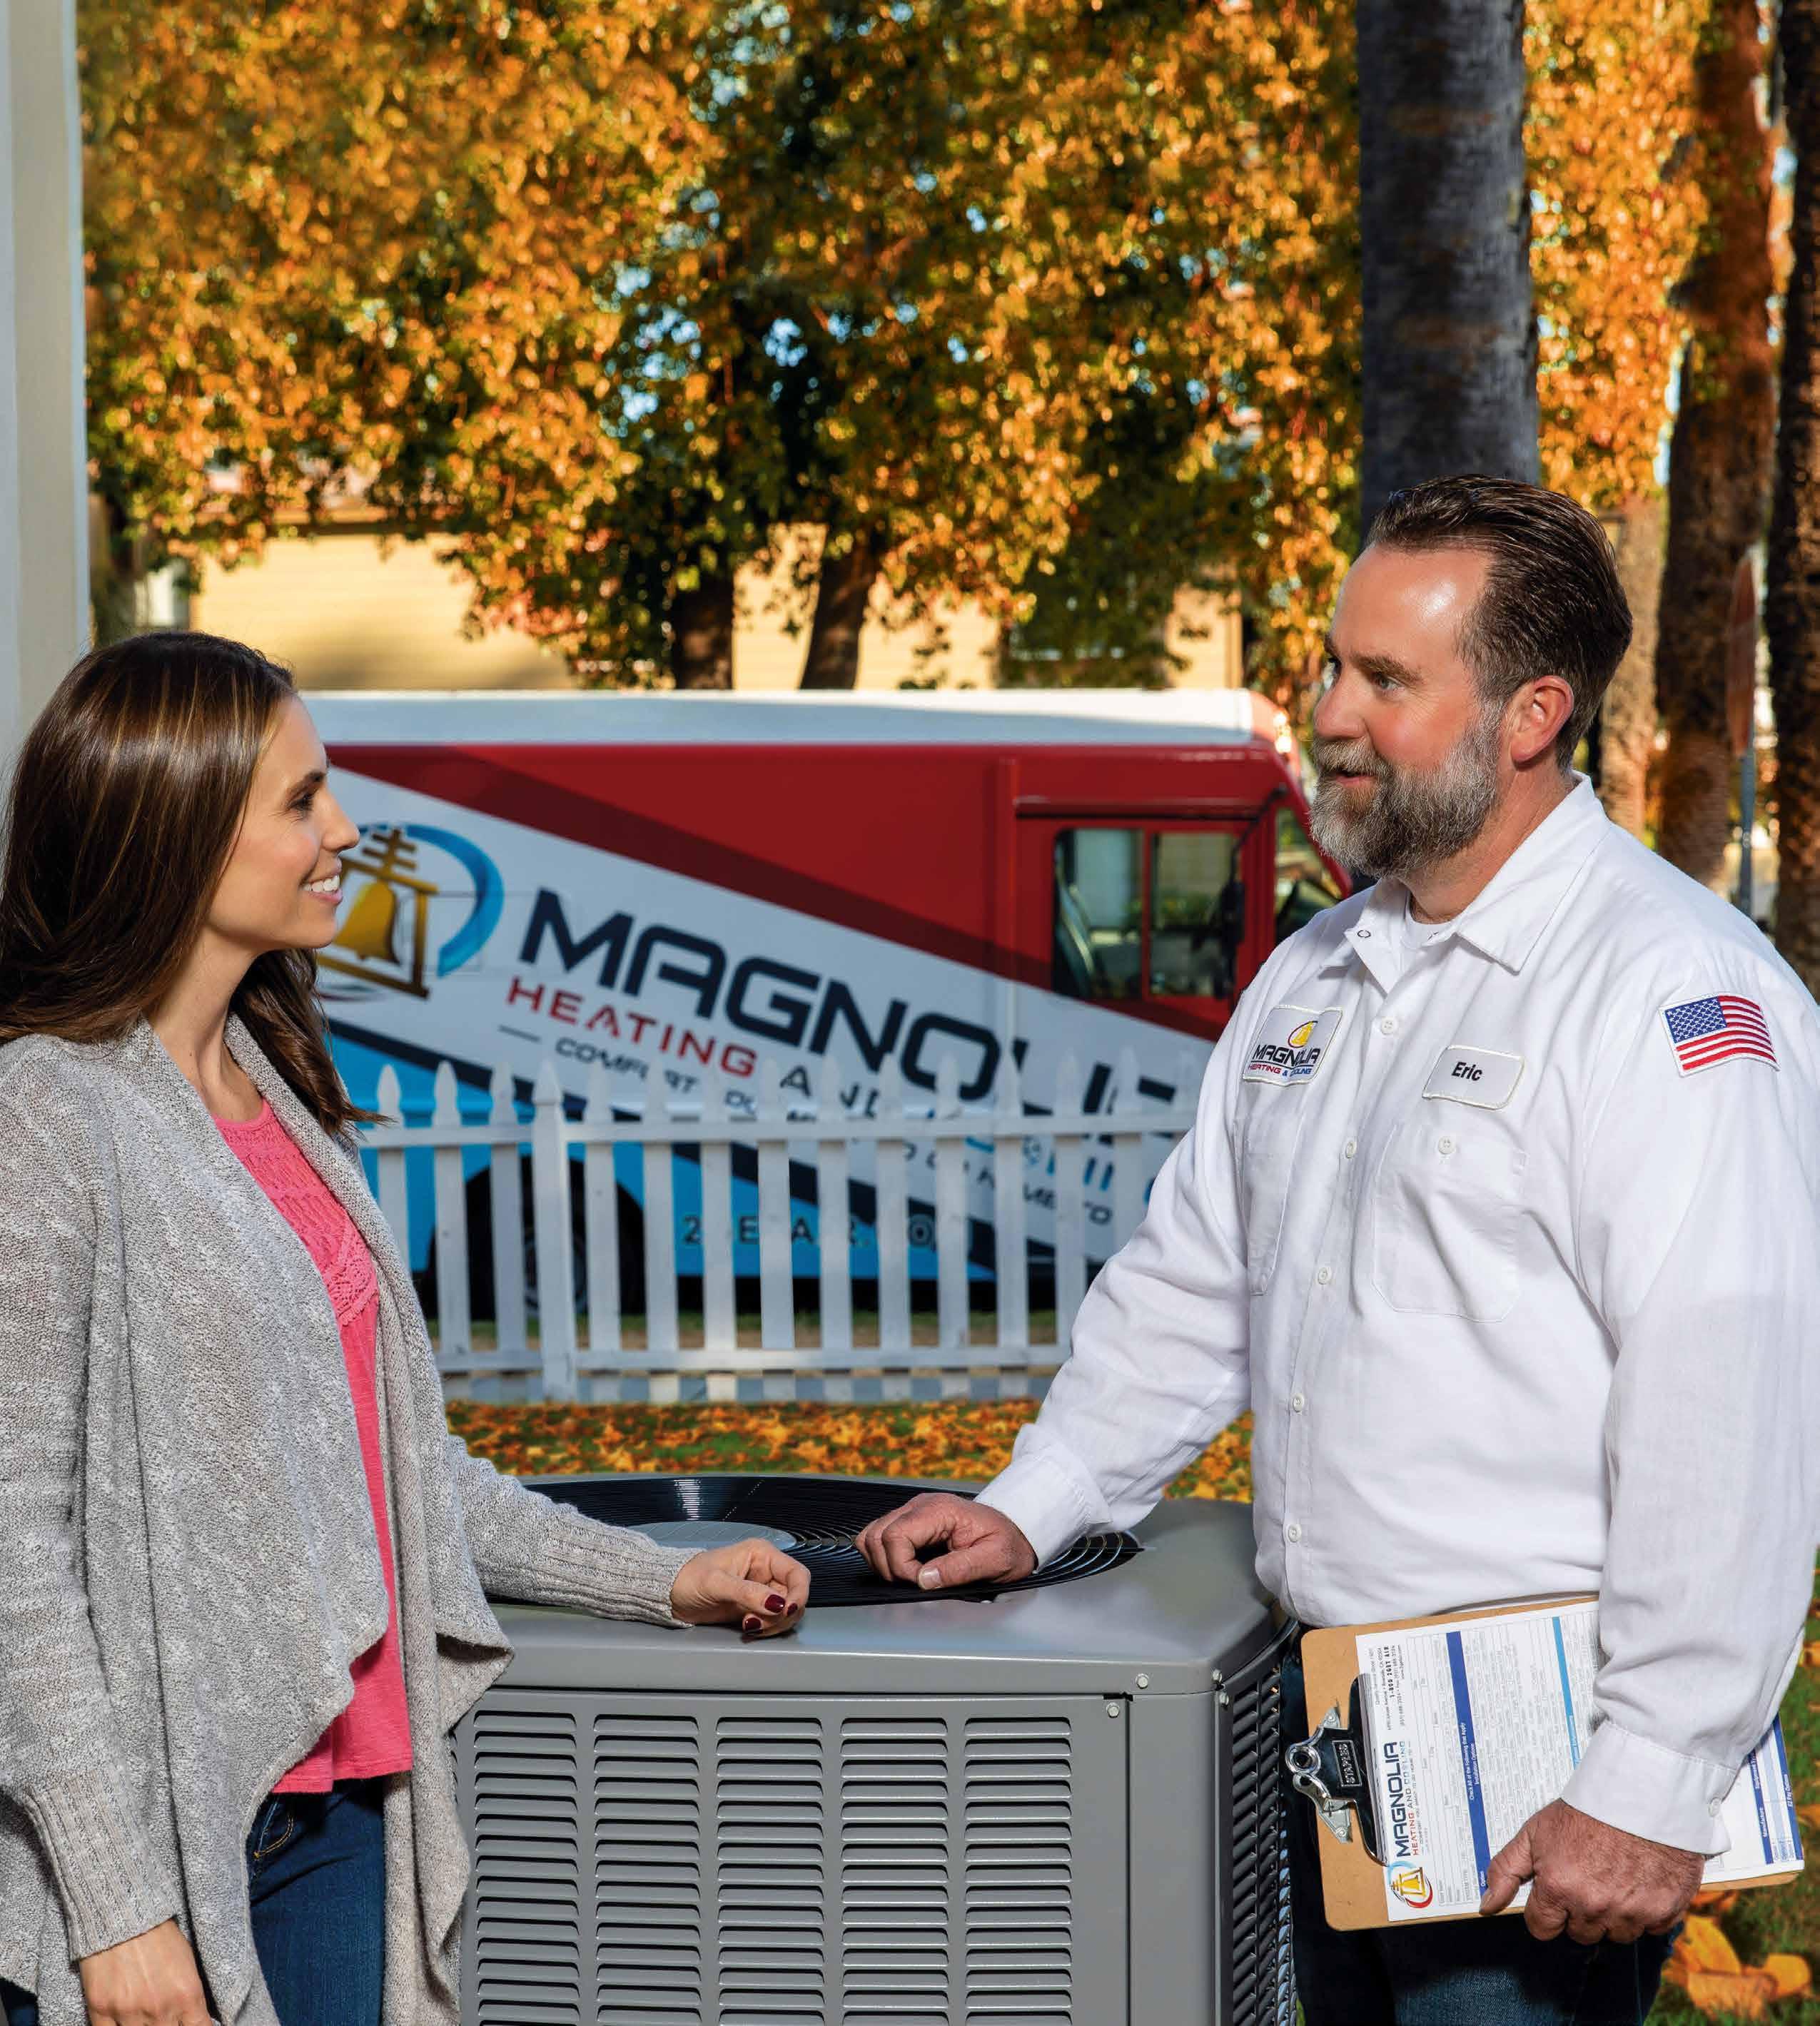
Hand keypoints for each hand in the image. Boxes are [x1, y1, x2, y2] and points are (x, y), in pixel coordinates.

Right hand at [79, 1918, 211, 2025]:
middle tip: (165, 2017)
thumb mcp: (188, 1962)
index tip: (191, 2024)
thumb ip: (191, 1996)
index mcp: (187, 1994)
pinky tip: (124, 2021)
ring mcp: (129, 2013)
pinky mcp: (101, 2011)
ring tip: (145, 2015)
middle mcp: (160, 2009)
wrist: (123, 1914)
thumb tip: (195, 2019)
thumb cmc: (160, 1935)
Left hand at [669, 1538, 808, 1635]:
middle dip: (782, 1614)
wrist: (670, 1594)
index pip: (797, 1574)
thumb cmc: (689, 1579)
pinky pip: (772, 1621)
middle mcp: (766, 1571)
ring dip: (773, 1624)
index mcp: (762, 1555)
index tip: (788, 1610)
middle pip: (794, 1596)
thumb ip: (748, 1593)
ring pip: (786, 1612)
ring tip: (749, 1625)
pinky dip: (765, 1628)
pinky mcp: (754, 1608)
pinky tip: (747, 1627)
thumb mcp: (717, 1583)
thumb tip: (778, 1604)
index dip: (799, 1593)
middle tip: (759, 1623)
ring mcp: (761, 1591)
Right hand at [853, 1492, 1036, 1590]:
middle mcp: (921, 1505)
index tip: (922, 1583)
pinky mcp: (911, 1521)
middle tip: (915, 1583)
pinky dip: (883, 1556)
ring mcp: (913, 1511)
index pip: (895, 1536)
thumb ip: (960, 1569)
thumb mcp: (996, 1559)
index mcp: (940, 1511)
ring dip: (882, 1562)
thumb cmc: (1008, 1544)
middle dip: (889, 1567)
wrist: (1017, 1530)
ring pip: (871, 1534)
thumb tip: (924, 1580)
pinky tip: (906, 1568)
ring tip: (909, 1577)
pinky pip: (879, 1536)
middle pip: (876, 1535)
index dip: (902, 1567)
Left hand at [1479, 1798, 1705, 1943]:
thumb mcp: (1534, 1832)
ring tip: (1614, 1876)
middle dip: (1579, 1911)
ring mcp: (1631, 1913)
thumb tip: (1486, 1905)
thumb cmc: (1586, 1810)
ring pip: (1615, 1935)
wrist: (1641, 1792)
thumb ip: (1506, 1870)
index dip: (1546, 1911)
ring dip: (1613, 1915)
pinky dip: (1646, 1911)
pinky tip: (1640, 1881)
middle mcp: (1594, 1907)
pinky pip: (1650, 1929)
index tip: (1555, 1893)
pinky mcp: (1664, 1912)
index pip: (1542, 1928)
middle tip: (1588, 1877)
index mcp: (1558, 1888)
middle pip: (1580, 1933)